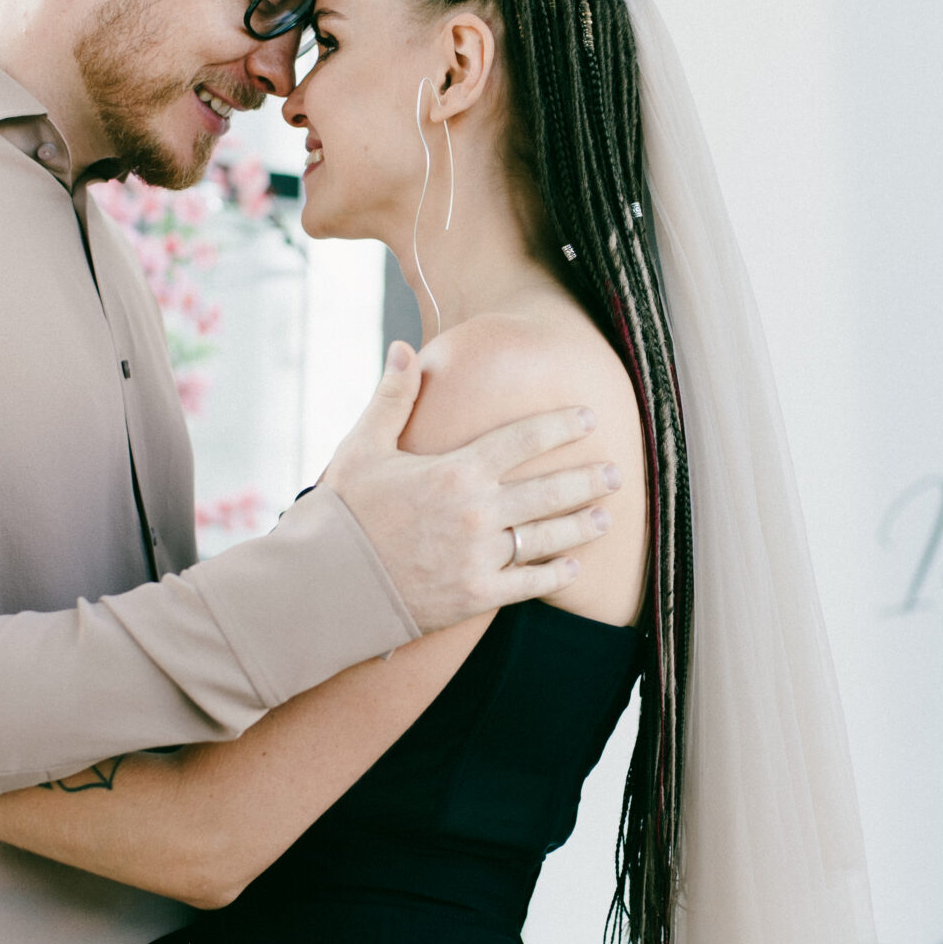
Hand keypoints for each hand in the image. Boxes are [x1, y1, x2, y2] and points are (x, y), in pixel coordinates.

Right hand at [319, 342, 619, 633]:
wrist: (326, 584)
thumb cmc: (342, 513)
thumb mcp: (363, 448)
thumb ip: (392, 398)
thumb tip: (404, 349)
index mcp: (456, 470)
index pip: (524, 440)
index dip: (560, 426)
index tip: (588, 418)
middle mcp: (477, 512)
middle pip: (549, 490)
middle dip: (587, 479)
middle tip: (616, 472)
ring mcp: (480, 556)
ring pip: (547, 537)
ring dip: (582, 525)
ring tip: (606, 516)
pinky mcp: (476, 594)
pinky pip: (528, 584)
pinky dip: (555, 574)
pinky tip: (573, 566)